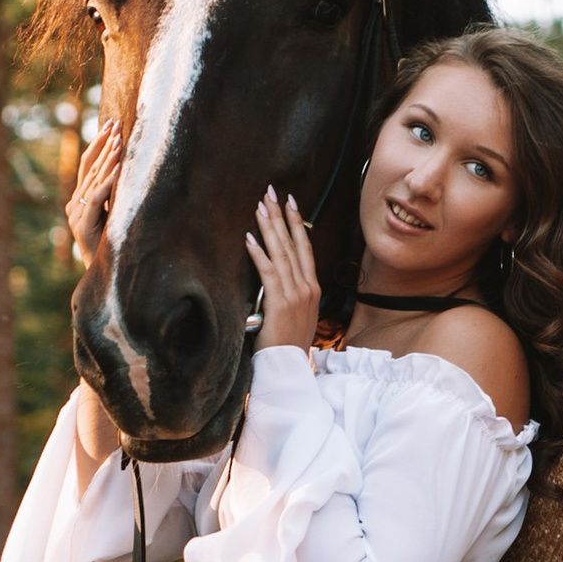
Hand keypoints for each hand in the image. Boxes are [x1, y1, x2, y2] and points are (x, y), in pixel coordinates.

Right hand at [67, 107, 125, 264]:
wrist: (106, 274)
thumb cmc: (114, 245)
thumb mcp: (115, 213)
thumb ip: (115, 194)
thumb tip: (131, 170)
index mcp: (80, 200)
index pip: (88, 165)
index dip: (98, 143)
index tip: (110, 125)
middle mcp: (75, 204)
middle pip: (89, 167)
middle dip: (104, 144)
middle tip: (116, 123)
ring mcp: (76, 214)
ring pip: (93, 180)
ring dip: (108, 158)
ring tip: (119, 140)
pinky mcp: (83, 225)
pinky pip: (96, 198)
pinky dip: (107, 182)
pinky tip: (118, 169)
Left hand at [247, 185, 319, 354]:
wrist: (288, 368)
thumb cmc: (288, 345)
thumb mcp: (297, 316)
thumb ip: (292, 297)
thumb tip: (279, 283)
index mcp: (312, 289)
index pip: (305, 249)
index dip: (297, 225)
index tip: (291, 204)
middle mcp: (307, 288)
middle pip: (294, 244)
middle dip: (282, 216)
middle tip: (272, 193)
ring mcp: (296, 295)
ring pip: (282, 253)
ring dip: (270, 228)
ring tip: (260, 207)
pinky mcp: (280, 303)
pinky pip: (268, 272)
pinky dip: (259, 254)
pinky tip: (249, 238)